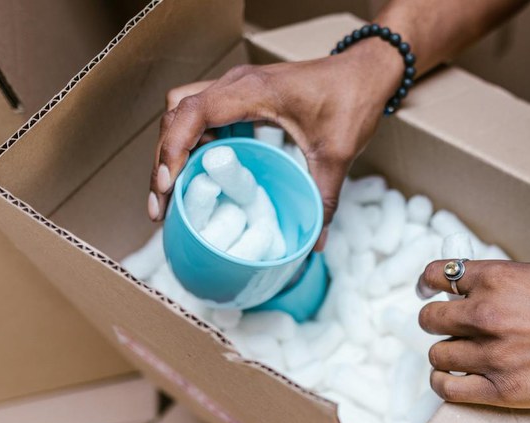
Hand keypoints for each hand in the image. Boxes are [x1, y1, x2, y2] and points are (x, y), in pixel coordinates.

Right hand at [148, 40, 405, 245]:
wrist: (365, 72)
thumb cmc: (350, 100)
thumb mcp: (337, 154)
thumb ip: (323, 198)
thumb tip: (314, 243)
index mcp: (251, 91)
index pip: (191, 114)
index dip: (172, 149)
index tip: (169, 185)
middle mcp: (235, 85)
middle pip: (176, 114)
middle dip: (163, 157)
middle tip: (163, 201)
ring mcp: (236, 88)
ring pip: (183, 112)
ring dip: (173, 148)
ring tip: (172, 192)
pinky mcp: (242, 97)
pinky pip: (201, 114)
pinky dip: (192, 142)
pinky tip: (200, 174)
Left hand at [416, 260, 529, 407]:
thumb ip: (503, 281)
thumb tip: (468, 287)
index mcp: (500, 278)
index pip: (438, 276)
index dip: (429, 283)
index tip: (430, 290)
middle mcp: (491, 314)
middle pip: (431, 318)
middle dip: (436, 320)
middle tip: (446, 325)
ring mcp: (495, 355)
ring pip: (437, 354)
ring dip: (443, 351)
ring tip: (457, 352)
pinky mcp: (504, 390)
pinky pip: (449, 388)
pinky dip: (444, 382)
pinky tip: (452, 377)